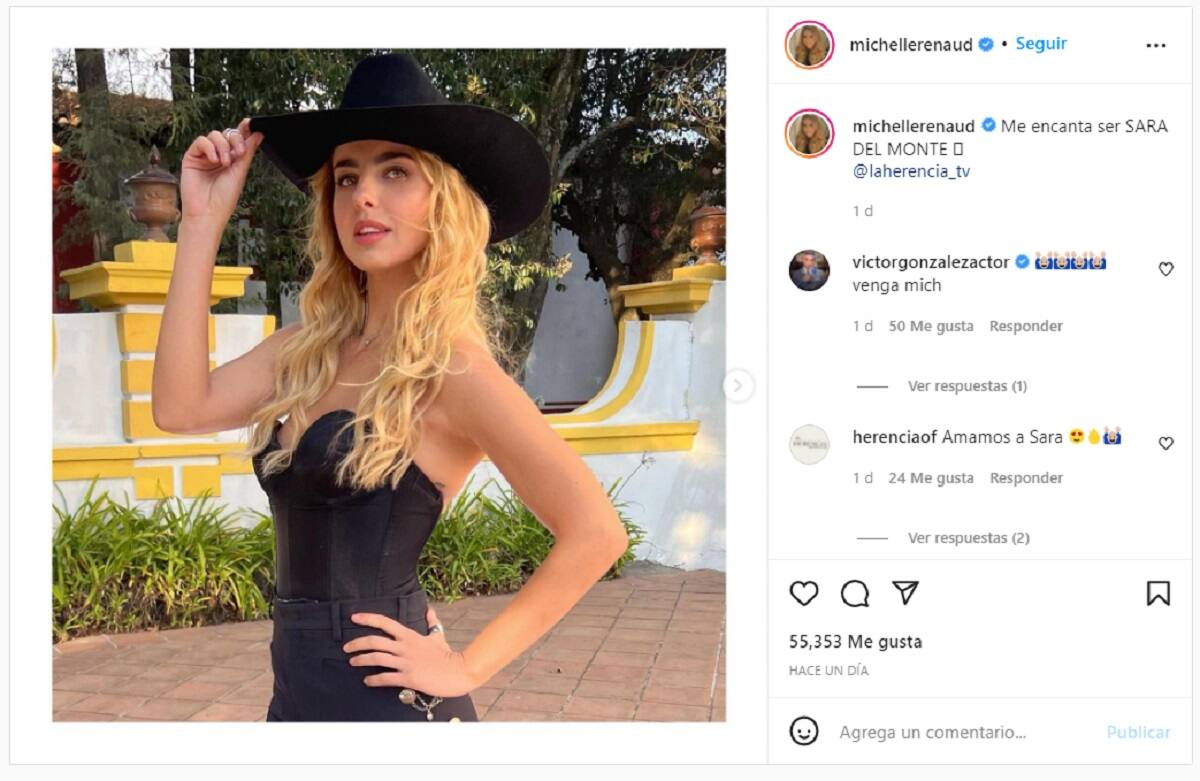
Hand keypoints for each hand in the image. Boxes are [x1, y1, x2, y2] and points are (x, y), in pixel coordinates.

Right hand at [180, 117, 262, 224]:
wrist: (208, 212)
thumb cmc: (225, 197)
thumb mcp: (240, 171)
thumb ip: (247, 151)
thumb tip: (258, 133)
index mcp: (232, 159)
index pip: (237, 139)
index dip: (243, 129)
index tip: (250, 123)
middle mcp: (218, 156)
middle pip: (227, 134)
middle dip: (235, 139)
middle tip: (239, 153)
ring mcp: (205, 156)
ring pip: (214, 135)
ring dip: (222, 146)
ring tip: (225, 163)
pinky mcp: (192, 157)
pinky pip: (200, 142)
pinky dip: (209, 147)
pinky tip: (214, 160)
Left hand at [345, 606, 476, 697]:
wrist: (458, 671)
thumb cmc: (448, 655)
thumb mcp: (438, 636)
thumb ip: (432, 623)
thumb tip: (430, 611)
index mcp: (410, 636)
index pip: (385, 623)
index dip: (368, 619)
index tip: (354, 617)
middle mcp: (405, 647)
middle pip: (375, 641)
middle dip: (357, 643)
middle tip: (346, 647)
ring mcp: (406, 662)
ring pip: (377, 658)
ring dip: (361, 660)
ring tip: (353, 662)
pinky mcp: (408, 677)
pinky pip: (386, 678)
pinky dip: (373, 679)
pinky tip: (367, 680)